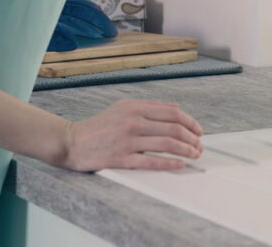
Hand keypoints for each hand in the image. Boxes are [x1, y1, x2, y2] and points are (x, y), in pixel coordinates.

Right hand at [59, 100, 203, 171]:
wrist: (71, 141)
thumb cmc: (99, 125)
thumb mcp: (123, 107)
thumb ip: (151, 107)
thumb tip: (176, 108)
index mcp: (135, 107)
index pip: (173, 113)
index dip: (191, 122)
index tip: (199, 131)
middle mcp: (133, 121)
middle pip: (173, 128)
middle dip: (192, 138)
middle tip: (199, 146)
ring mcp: (127, 140)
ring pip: (166, 144)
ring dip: (186, 150)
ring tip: (194, 155)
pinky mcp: (121, 158)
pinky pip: (151, 161)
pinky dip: (169, 163)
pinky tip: (180, 165)